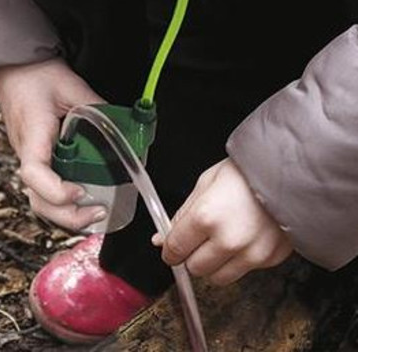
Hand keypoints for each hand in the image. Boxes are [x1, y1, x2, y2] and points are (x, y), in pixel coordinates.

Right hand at [0, 58, 106, 230]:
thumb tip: (125, 130)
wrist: (14, 69)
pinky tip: (85, 199)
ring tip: (96, 213)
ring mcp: (29, 158)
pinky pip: (45, 189)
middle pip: (37, 199)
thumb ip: (97, 109)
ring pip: (40, 199)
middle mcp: (26, 152)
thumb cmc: (37, 76)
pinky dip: (63, 201)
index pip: (34, 172)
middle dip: (68, 215)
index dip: (56, 190)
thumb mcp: (72, 87)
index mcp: (32, 135)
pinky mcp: (36, 158)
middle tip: (100, 212)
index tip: (80, 191)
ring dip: (66, 213)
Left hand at [153, 158, 291, 285]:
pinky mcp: (269, 259)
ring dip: (215, 264)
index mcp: (206, 217)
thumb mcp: (206, 183)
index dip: (169, 249)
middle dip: (192, 255)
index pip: (175, 249)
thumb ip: (182, 215)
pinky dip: (240, 260)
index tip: (171, 248)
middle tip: (200, 238)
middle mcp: (228, 240)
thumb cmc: (247, 172)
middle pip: (195, 268)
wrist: (289, 171)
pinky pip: (245, 271)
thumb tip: (161, 238)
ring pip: (219, 278)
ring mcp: (251, 253)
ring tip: (223, 238)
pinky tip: (245, 237)